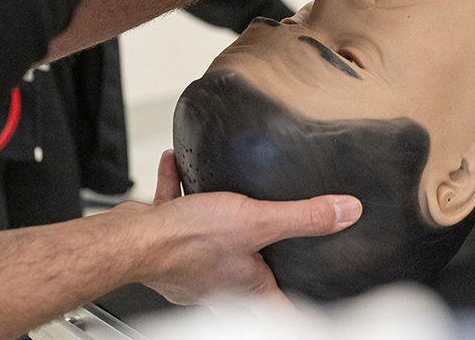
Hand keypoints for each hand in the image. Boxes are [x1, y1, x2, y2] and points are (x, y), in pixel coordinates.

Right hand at [119, 151, 362, 305]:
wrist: (129, 241)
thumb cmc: (185, 242)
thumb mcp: (257, 221)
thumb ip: (303, 217)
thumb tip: (345, 212)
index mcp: (247, 283)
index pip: (283, 307)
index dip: (300, 308)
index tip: (313, 310)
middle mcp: (220, 278)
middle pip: (249, 271)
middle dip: (261, 256)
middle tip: (274, 247)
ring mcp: (191, 261)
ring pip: (212, 238)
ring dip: (218, 213)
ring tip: (225, 197)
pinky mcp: (166, 240)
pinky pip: (177, 209)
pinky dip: (178, 188)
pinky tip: (176, 164)